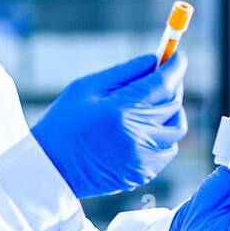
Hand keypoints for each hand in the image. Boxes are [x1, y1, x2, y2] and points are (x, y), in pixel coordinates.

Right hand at [32, 52, 187, 198]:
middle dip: (172, 86)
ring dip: (171, 112)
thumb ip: (124, 72)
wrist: (51, 167)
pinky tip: (146, 128)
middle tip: (164, 77)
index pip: (162, 84)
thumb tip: (154, 61)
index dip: (175, 66)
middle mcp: (136, 136)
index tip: (178, 57)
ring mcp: (142, 158)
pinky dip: (164, 135)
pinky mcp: (142, 173)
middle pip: (173, 104)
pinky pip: (167, 149)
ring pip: (176, 129)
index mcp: (120, 111)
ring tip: (153, 104)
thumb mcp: (86, 87)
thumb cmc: (64, 122)